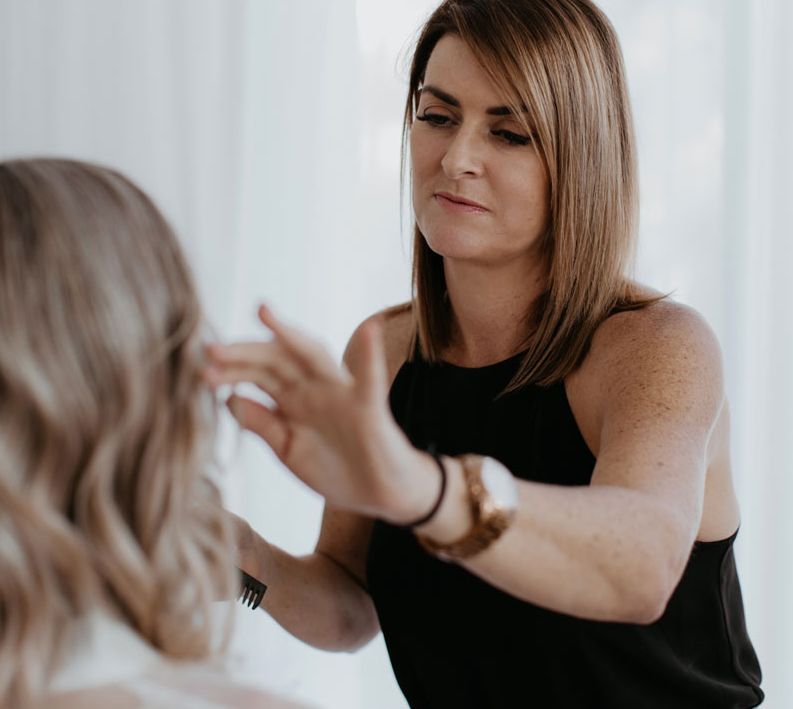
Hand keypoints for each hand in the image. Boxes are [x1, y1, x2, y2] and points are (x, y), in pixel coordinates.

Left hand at [205, 305, 424, 520]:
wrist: (380, 495)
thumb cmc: (337, 469)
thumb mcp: (289, 450)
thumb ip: (262, 424)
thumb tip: (228, 399)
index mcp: (294, 399)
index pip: (258, 374)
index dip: (230, 369)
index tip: (200, 369)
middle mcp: (314, 388)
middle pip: (276, 360)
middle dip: (244, 353)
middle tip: (210, 349)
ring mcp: (341, 394)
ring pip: (314, 357)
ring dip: (290, 335)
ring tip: (264, 313)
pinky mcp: (369, 408)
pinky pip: (371, 380)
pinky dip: (371, 355)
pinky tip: (369, 329)